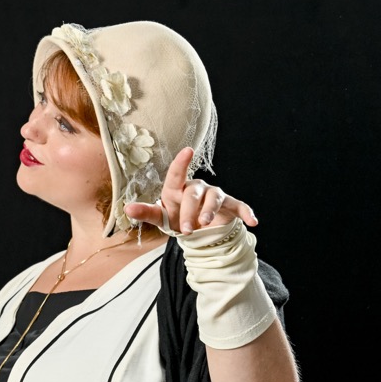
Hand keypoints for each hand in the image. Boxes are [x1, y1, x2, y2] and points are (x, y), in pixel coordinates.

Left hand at [124, 147, 258, 234]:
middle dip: (188, 212)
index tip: (188, 150)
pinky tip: (253, 221)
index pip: (177, 173)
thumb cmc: (175, 218)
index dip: (181, 162)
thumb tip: (127, 208)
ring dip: (209, 211)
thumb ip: (145, 212)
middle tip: (185, 229)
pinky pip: (239, 206)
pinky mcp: (229, 206)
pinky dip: (246, 212)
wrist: (197, 230)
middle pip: (193, 193)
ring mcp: (214, 195)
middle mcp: (196, 187)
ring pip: (213, 198)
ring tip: (204, 225)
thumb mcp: (160, 217)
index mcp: (177, 188)